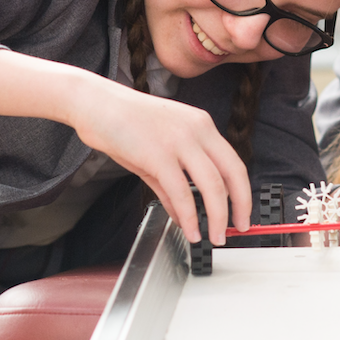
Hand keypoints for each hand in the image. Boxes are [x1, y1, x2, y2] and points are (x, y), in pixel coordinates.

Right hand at [72, 75, 250, 245]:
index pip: (234, 162)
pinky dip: (189, 216)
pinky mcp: (158, 155)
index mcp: (203, 126)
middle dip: (240, 206)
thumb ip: (174, 185)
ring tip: (215, 236)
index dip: (243, 192)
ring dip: (218, 217)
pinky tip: (190, 230)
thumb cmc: (125, 125)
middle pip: (232, 173)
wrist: (96, 104)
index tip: (243, 212)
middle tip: (239, 228)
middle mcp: (198, 131)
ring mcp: (179, 141)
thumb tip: (185, 216)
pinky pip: (181, 192)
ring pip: (212, 185)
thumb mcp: (158, 152)